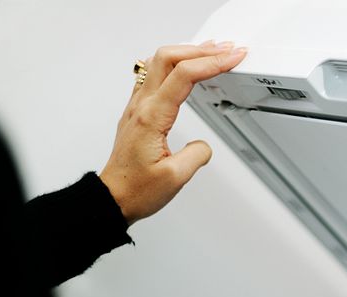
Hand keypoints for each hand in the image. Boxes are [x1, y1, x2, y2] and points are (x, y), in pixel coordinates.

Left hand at [100, 42, 246, 224]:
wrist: (114, 197)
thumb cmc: (136, 189)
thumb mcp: (175, 178)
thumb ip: (197, 154)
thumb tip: (204, 145)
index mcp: (151, 117)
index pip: (184, 75)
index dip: (211, 63)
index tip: (232, 58)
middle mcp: (141, 106)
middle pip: (169, 57)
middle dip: (201, 50)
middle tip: (226, 51)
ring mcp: (137, 106)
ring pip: (159, 62)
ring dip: (187, 53)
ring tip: (211, 52)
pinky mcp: (138, 112)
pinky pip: (153, 75)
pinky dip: (175, 65)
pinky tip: (185, 68)